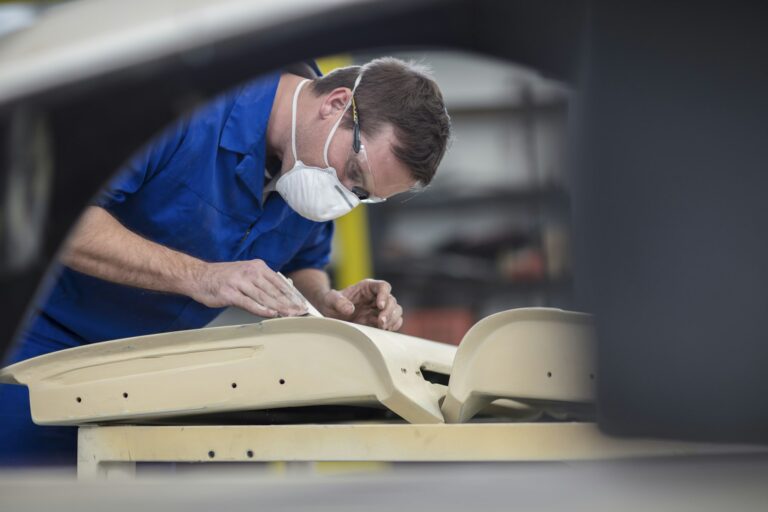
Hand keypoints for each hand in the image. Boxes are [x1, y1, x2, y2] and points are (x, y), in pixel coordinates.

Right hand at [190, 259, 306, 316]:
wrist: (198, 276)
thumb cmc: (223, 278)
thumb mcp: (246, 274)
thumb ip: (262, 282)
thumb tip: (281, 294)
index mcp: (257, 267)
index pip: (280, 282)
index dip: (292, 295)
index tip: (302, 305)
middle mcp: (250, 272)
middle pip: (275, 291)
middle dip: (290, 303)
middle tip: (301, 312)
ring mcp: (240, 282)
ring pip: (265, 297)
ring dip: (279, 307)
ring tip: (291, 315)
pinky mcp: (230, 292)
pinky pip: (249, 302)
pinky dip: (262, 309)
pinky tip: (272, 314)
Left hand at [319, 279, 402, 330]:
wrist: (330, 314)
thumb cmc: (330, 302)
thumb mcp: (330, 299)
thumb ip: (338, 302)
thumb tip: (350, 309)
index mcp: (367, 287)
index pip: (383, 286)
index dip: (384, 295)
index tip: (380, 306)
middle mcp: (376, 297)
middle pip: (392, 300)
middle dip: (389, 311)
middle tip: (380, 322)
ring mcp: (379, 309)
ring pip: (396, 311)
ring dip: (392, 319)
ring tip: (382, 327)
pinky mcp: (379, 320)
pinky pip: (393, 322)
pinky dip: (392, 326)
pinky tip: (384, 330)